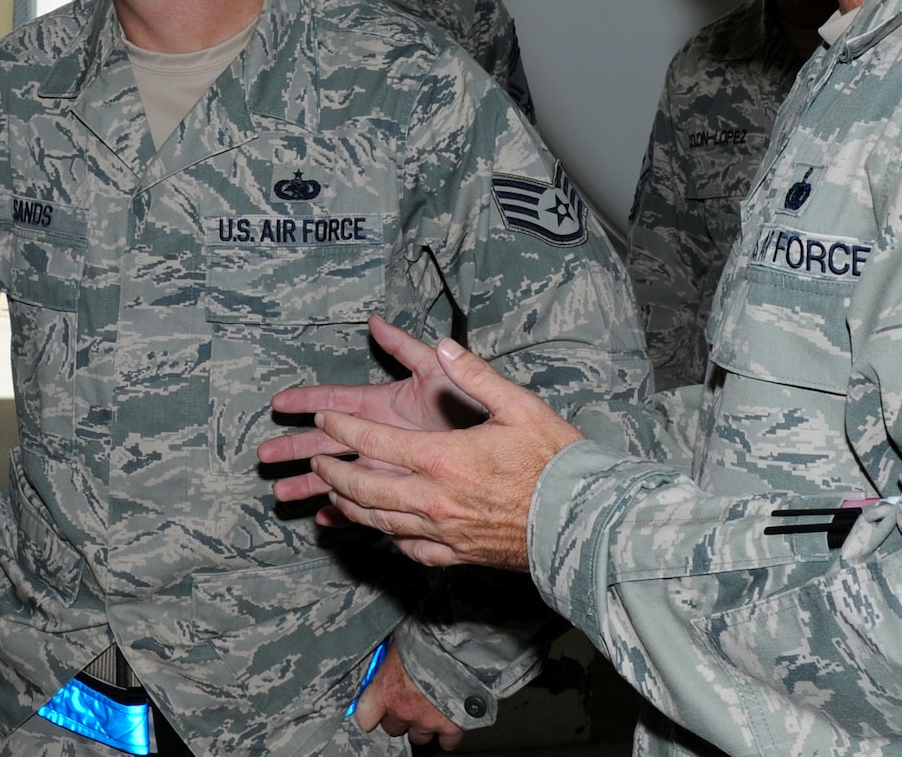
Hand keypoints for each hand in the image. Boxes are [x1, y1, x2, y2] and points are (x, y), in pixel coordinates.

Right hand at [260, 319, 485, 505]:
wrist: (505, 453)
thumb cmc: (473, 406)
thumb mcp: (437, 371)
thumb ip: (407, 348)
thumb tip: (376, 320)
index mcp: (382, 406)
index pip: (336, 402)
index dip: (306, 401)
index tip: (277, 404)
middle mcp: (380, 436)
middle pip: (327, 442)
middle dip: (295, 448)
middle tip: (265, 454)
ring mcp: (388, 466)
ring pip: (340, 475)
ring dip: (310, 483)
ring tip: (281, 494)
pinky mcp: (402, 491)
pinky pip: (367, 504)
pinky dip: (345, 511)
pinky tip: (324, 517)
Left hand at [307, 339, 584, 569]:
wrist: (586, 522)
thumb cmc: (556, 461)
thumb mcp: (519, 405)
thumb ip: (475, 374)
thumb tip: (443, 346)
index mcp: (442, 458)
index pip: (374, 440)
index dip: (342, 429)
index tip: (323, 419)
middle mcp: (434, 499)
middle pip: (364, 489)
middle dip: (332, 473)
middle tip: (315, 460)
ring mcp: (443, 532)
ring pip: (380, 522)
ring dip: (350, 506)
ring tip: (333, 495)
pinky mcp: (458, 555)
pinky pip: (410, 549)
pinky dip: (390, 536)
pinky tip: (386, 529)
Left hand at [354, 645, 465, 746]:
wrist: (459, 645)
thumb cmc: (425, 638)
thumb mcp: (396, 644)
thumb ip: (388, 661)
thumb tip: (384, 660)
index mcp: (385, 689)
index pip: (365, 717)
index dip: (372, 714)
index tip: (377, 709)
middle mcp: (403, 709)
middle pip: (393, 728)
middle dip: (400, 717)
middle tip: (409, 702)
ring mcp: (427, 721)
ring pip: (418, 737)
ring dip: (422, 725)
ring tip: (430, 708)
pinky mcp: (451, 727)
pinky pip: (446, 743)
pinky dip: (447, 735)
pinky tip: (449, 720)